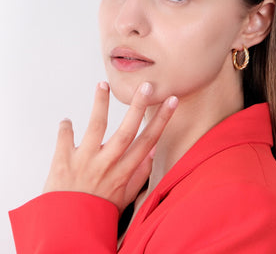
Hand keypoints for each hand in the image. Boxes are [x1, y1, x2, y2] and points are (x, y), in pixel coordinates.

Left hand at [43, 81, 177, 212]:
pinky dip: (65, 127)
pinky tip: (67, 120)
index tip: (171, 102)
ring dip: (100, 104)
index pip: (148, 141)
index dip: (162, 120)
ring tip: (103, 85)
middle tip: (147, 86)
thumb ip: (139, 175)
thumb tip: (152, 154)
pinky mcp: (64, 161)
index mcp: (123, 172)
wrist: (66, 229)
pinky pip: (64, 138)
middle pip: (126, 130)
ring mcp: (85, 160)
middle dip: (139, 106)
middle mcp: (107, 164)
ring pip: (96, 127)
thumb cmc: (96, 213)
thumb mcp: (124, 198)